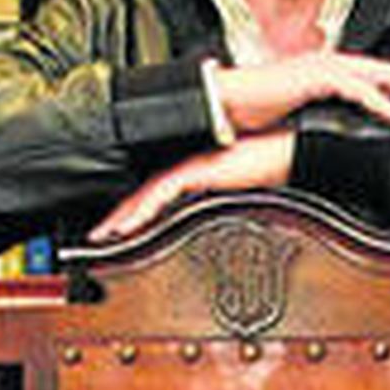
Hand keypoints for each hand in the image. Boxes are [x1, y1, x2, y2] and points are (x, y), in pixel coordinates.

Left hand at [88, 132, 297, 242]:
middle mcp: (190, 168)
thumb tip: (215, 233)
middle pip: (144, 194)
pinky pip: (162, 192)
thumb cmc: (274, 168)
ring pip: (146, 194)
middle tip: (98, 236)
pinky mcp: (198, 171)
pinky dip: (143, 209)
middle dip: (119, 216)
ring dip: (124, 216)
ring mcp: (192, 168)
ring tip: (105, 234)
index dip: (135, 211)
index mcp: (198, 173)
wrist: (291, 153)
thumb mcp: (242, 196)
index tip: (119, 230)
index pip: (157, 193)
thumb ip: (221, 208)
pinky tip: (129, 224)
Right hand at [211, 52, 389, 134]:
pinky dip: (380, 100)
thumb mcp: (298, 114)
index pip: (370, 75)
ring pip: (374, 72)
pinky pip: (356, 87)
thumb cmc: (256, 110)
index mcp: (324, 72)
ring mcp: (320, 67)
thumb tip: (343, 133)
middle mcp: (326, 64)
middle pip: (381, 68)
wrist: (226, 103)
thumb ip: (324, 117)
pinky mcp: (313, 77)